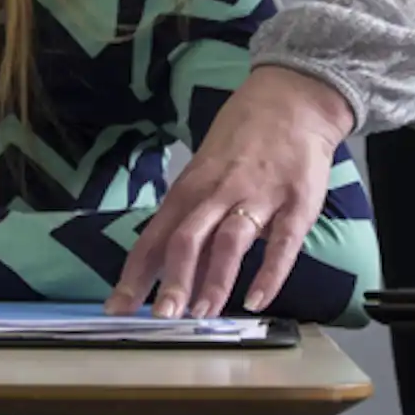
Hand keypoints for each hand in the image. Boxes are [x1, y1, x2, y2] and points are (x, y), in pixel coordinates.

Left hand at [107, 65, 352, 319]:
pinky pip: (283, 242)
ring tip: (202, 315)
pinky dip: (270, 273)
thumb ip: (192, 217)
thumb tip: (171, 269)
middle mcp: (219, 191)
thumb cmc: (243, 138)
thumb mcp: (206, 170)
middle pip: (187, 238)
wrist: (292, 96)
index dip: (135, 273)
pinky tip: (258, 300)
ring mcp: (258, 195)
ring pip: (229, 241)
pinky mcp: (297, 201)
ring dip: (214, 280)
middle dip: (172, 279)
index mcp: (191, 187)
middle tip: (160, 318)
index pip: (155, 235)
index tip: (117, 308)